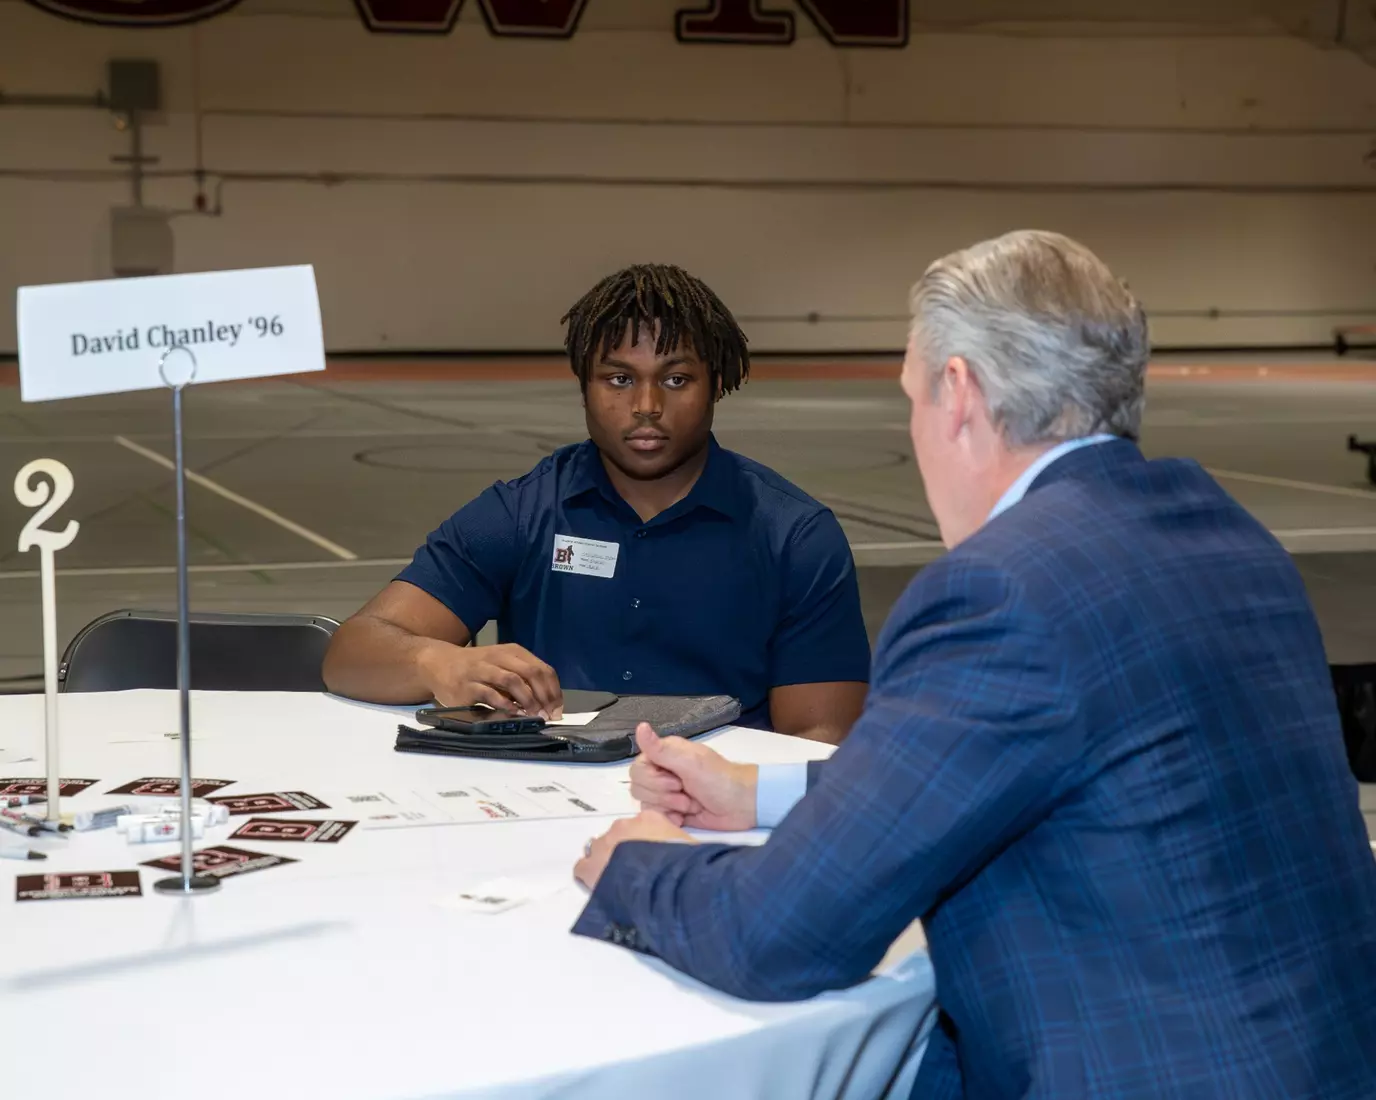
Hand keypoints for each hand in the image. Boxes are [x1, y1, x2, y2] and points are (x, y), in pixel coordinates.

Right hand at [420, 641, 562, 718]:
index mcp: (512, 652)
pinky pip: (491, 694)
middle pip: (531, 673)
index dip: (553, 690)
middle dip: (544, 695)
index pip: (542, 668)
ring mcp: (482, 670)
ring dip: (528, 699)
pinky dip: (505, 705)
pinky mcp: (468, 685)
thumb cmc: (476, 668)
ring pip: (513, 680)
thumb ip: (522, 680)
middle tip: (549, 714)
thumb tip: (548, 704)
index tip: (557, 708)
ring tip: (534, 715)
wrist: (439, 664)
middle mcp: (499, 657)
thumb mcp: (502, 666)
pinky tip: (514, 714)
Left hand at [574, 810, 693, 890]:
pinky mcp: (591, 866)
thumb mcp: (690, 848)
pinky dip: (588, 874)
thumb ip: (679, 846)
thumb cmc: (684, 865)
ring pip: (599, 848)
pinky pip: (583, 867)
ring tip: (617, 880)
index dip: (644, 842)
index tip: (650, 856)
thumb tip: (684, 855)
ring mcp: (605, 844)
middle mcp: (625, 826)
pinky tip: (598, 885)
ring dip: (606, 860)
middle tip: (635, 870)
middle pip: (620, 835)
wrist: (665, 881)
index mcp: (650, 819)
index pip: (643, 825)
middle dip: (624, 850)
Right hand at [629, 723, 757, 831]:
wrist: (741, 805)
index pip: (637, 769)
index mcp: (665, 755)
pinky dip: (670, 819)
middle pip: (638, 788)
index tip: (676, 780)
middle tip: (686, 792)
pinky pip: (656, 818)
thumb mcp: (690, 762)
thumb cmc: (718, 779)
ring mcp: (666, 794)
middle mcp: (662, 772)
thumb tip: (640, 726)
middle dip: (663, 795)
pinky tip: (684, 818)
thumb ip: (661, 749)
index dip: (653, 779)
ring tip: (690, 805)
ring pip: (646, 803)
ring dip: (669, 807)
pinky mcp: (672, 812)